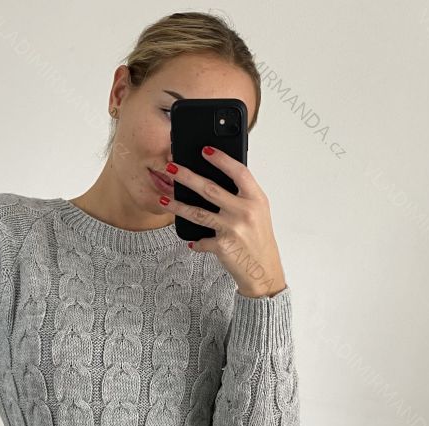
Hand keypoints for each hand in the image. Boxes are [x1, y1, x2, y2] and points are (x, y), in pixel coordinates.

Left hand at [161, 146, 286, 297]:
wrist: (263, 271)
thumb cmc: (259, 240)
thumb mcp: (259, 213)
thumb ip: (243, 196)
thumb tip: (219, 180)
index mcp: (256, 199)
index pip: (238, 172)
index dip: (221, 159)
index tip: (205, 150)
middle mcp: (245, 211)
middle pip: (210, 189)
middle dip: (187, 177)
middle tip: (171, 168)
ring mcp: (232, 228)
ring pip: (198, 213)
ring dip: (178, 205)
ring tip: (165, 199)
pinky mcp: (222, 245)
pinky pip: (201, 240)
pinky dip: (195, 242)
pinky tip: (191, 241)